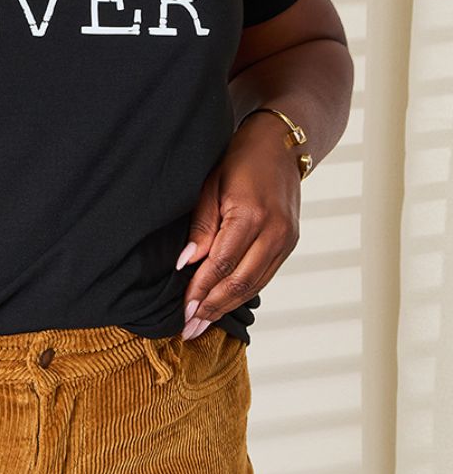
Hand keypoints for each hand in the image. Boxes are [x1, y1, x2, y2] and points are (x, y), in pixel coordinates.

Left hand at [176, 112, 301, 338]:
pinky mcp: (290, 243)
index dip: (201, 290)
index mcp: (252, 214)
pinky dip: (244, 293)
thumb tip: (185, 263)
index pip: (221, 264)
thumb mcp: (211, 184)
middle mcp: (275, 231)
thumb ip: (201, 226)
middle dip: (213, 308)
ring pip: (256, 285)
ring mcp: (287, 239)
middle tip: (189, 329)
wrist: (281, 144)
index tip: (183, 311)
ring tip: (203, 324)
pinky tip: (225, 304)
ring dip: (228, 306)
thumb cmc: (240, 158)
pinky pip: (265, 276)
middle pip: (241, 282)